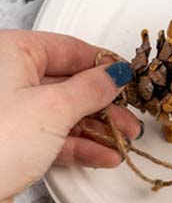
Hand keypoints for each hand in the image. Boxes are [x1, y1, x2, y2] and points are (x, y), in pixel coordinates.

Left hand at [0, 31, 139, 202]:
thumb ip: (92, 89)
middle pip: (67, 83)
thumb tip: (113, 75)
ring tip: (121, 140)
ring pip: (61, 113)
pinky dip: (78, 145)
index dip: (104, 64)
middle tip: (128, 114)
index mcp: (9, 53)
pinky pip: (50, 136)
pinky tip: (101, 154)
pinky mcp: (6, 142)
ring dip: (96, 128)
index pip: (69, 48)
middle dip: (103, 103)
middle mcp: (4, 78)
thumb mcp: (54, 108)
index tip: (128, 76)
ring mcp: (5, 111)